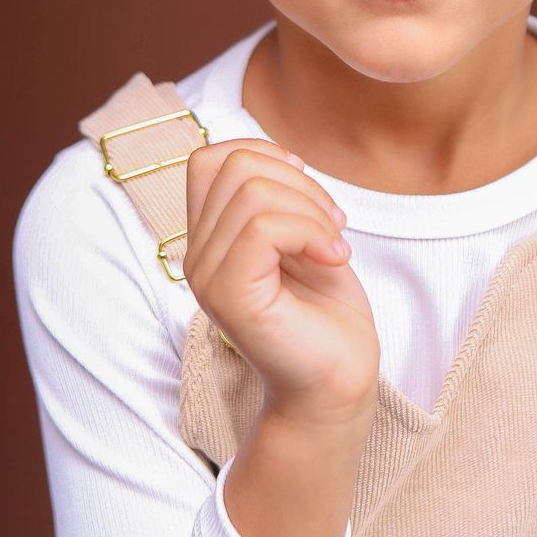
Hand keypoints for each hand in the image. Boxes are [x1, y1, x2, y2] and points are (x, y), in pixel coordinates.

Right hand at [184, 138, 379, 419]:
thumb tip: (279, 155)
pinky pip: (262, 228)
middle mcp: (197, 256)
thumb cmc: (326, 314)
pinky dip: (311, 231)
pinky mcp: (230, 297)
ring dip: (312, 210)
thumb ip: (278, 198)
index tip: (309, 194)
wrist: (339, 381)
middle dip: (299, 182)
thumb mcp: (303, 236)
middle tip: (333, 225)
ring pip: (253, 193)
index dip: (264, 155)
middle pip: (235, 166)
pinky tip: (335, 257)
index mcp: (210, 239)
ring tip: (334, 245)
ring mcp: (208, 277)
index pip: (209, 159)